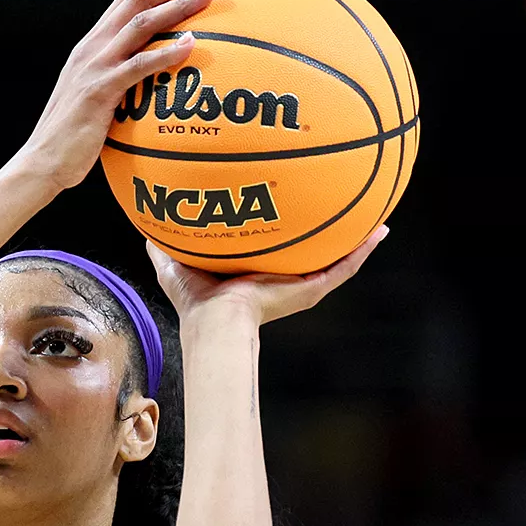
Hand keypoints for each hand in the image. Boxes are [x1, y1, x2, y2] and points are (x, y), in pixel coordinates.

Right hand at [15, 0, 216, 192]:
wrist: (42, 163)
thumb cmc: (72, 140)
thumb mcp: (94, 99)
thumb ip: (116, 81)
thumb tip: (146, 81)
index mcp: (89, 47)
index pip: (125, 1)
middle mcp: (91, 49)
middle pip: (136, 0)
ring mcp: (94, 68)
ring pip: (141, 24)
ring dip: (178, 5)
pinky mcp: (99, 92)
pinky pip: (138, 66)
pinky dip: (166, 52)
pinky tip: (191, 43)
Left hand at [146, 226, 389, 327]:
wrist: (215, 321)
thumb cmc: (194, 301)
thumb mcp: (175, 261)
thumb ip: (163, 241)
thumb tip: (146, 216)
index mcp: (256, 273)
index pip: (277, 249)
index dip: (286, 229)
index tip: (295, 205)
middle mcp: (282, 279)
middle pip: (311, 252)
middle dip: (327, 232)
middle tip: (343, 203)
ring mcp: (300, 286)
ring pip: (336, 260)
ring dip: (356, 240)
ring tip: (377, 217)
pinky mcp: (310, 291)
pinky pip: (344, 268)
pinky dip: (362, 251)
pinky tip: (379, 231)